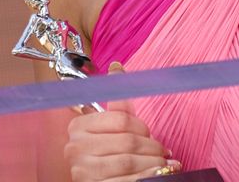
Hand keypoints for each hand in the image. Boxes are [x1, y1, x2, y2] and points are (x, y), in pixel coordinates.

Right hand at [64, 62, 182, 180]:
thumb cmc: (108, 157)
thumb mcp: (110, 129)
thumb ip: (117, 105)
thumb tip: (117, 67)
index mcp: (79, 127)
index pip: (120, 119)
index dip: (141, 126)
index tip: (148, 133)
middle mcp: (75, 149)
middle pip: (128, 140)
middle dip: (151, 146)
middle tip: (162, 151)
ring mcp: (84, 172)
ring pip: (130, 161)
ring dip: (154, 163)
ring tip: (163, 163)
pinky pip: (131, 180)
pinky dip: (150, 176)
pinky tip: (160, 174)